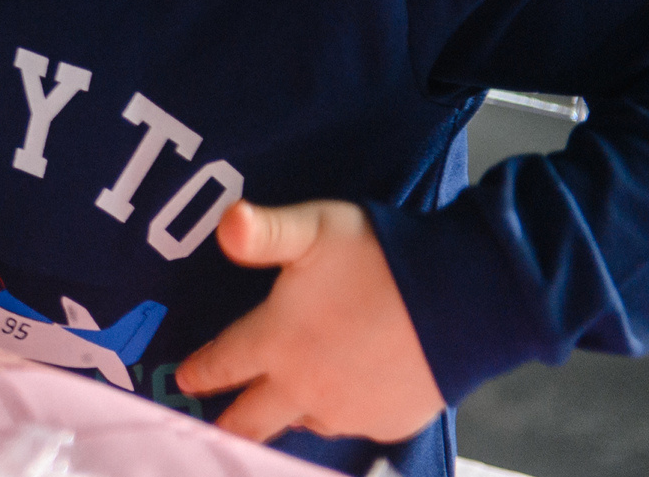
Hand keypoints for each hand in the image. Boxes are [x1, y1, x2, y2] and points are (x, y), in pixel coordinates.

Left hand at [175, 199, 444, 444]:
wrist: (465, 300)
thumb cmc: (383, 258)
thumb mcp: (315, 228)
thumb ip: (265, 230)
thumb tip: (224, 222)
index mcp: (277, 342)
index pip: (222, 365)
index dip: (198, 372)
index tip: (183, 380)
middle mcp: (304, 387)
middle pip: (251, 420)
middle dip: (228, 422)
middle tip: (212, 426)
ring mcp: (348, 412)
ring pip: (302, 423)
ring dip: (285, 415)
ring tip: (277, 407)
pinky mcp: (388, 424)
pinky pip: (351, 425)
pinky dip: (338, 414)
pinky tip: (339, 397)